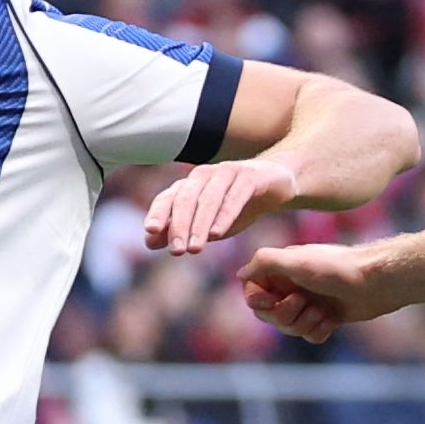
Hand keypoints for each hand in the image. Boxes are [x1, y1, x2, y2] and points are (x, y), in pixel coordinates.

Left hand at [145, 159, 298, 255]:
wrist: (276, 182)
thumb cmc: (236, 204)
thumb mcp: (206, 223)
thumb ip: (178, 231)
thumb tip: (148, 243)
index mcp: (189, 186)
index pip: (168, 198)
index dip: (158, 213)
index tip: (150, 232)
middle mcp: (204, 176)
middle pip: (186, 199)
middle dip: (179, 226)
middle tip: (176, 251)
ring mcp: (226, 173)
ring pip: (208, 199)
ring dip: (199, 224)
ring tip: (194, 248)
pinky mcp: (249, 176)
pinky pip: (235, 196)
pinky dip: (225, 214)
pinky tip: (219, 233)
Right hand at [238, 242, 399, 344]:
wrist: (376, 282)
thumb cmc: (337, 268)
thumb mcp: (296, 261)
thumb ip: (264, 263)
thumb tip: (240, 275)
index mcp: (281, 270)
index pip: (252, 293)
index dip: (260, 302)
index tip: (272, 300)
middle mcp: (292, 285)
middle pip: (268, 315)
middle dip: (285, 315)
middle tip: (303, 302)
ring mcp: (309, 302)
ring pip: (289, 328)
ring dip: (305, 323)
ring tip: (323, 310)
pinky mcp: (325, 317)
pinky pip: (309, 336)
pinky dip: (320, 330)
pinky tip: (333, 319)